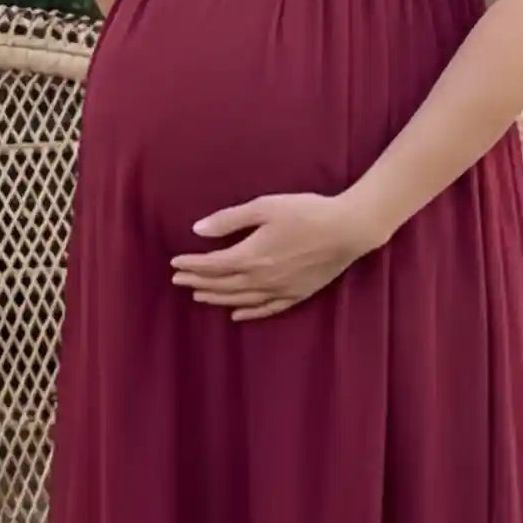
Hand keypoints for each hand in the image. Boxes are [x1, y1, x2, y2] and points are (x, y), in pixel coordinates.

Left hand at [171, 193, 378, 321]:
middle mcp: (261, 278)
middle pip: (222, 285)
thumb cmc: (307, 212)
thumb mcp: (264, 207)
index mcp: (251, 256)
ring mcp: (279, 290)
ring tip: (199, 295)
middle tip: (179, 281)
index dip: (191, 265)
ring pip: (240, 300)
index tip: (175, 264)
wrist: (348, 229)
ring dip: (217, 298)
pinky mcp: (296, 294)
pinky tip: (236, 315)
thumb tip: (197, 230)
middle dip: (198, 282)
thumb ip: (229, 220)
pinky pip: (266, 310)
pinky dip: (248, 313)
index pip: (212, 265)